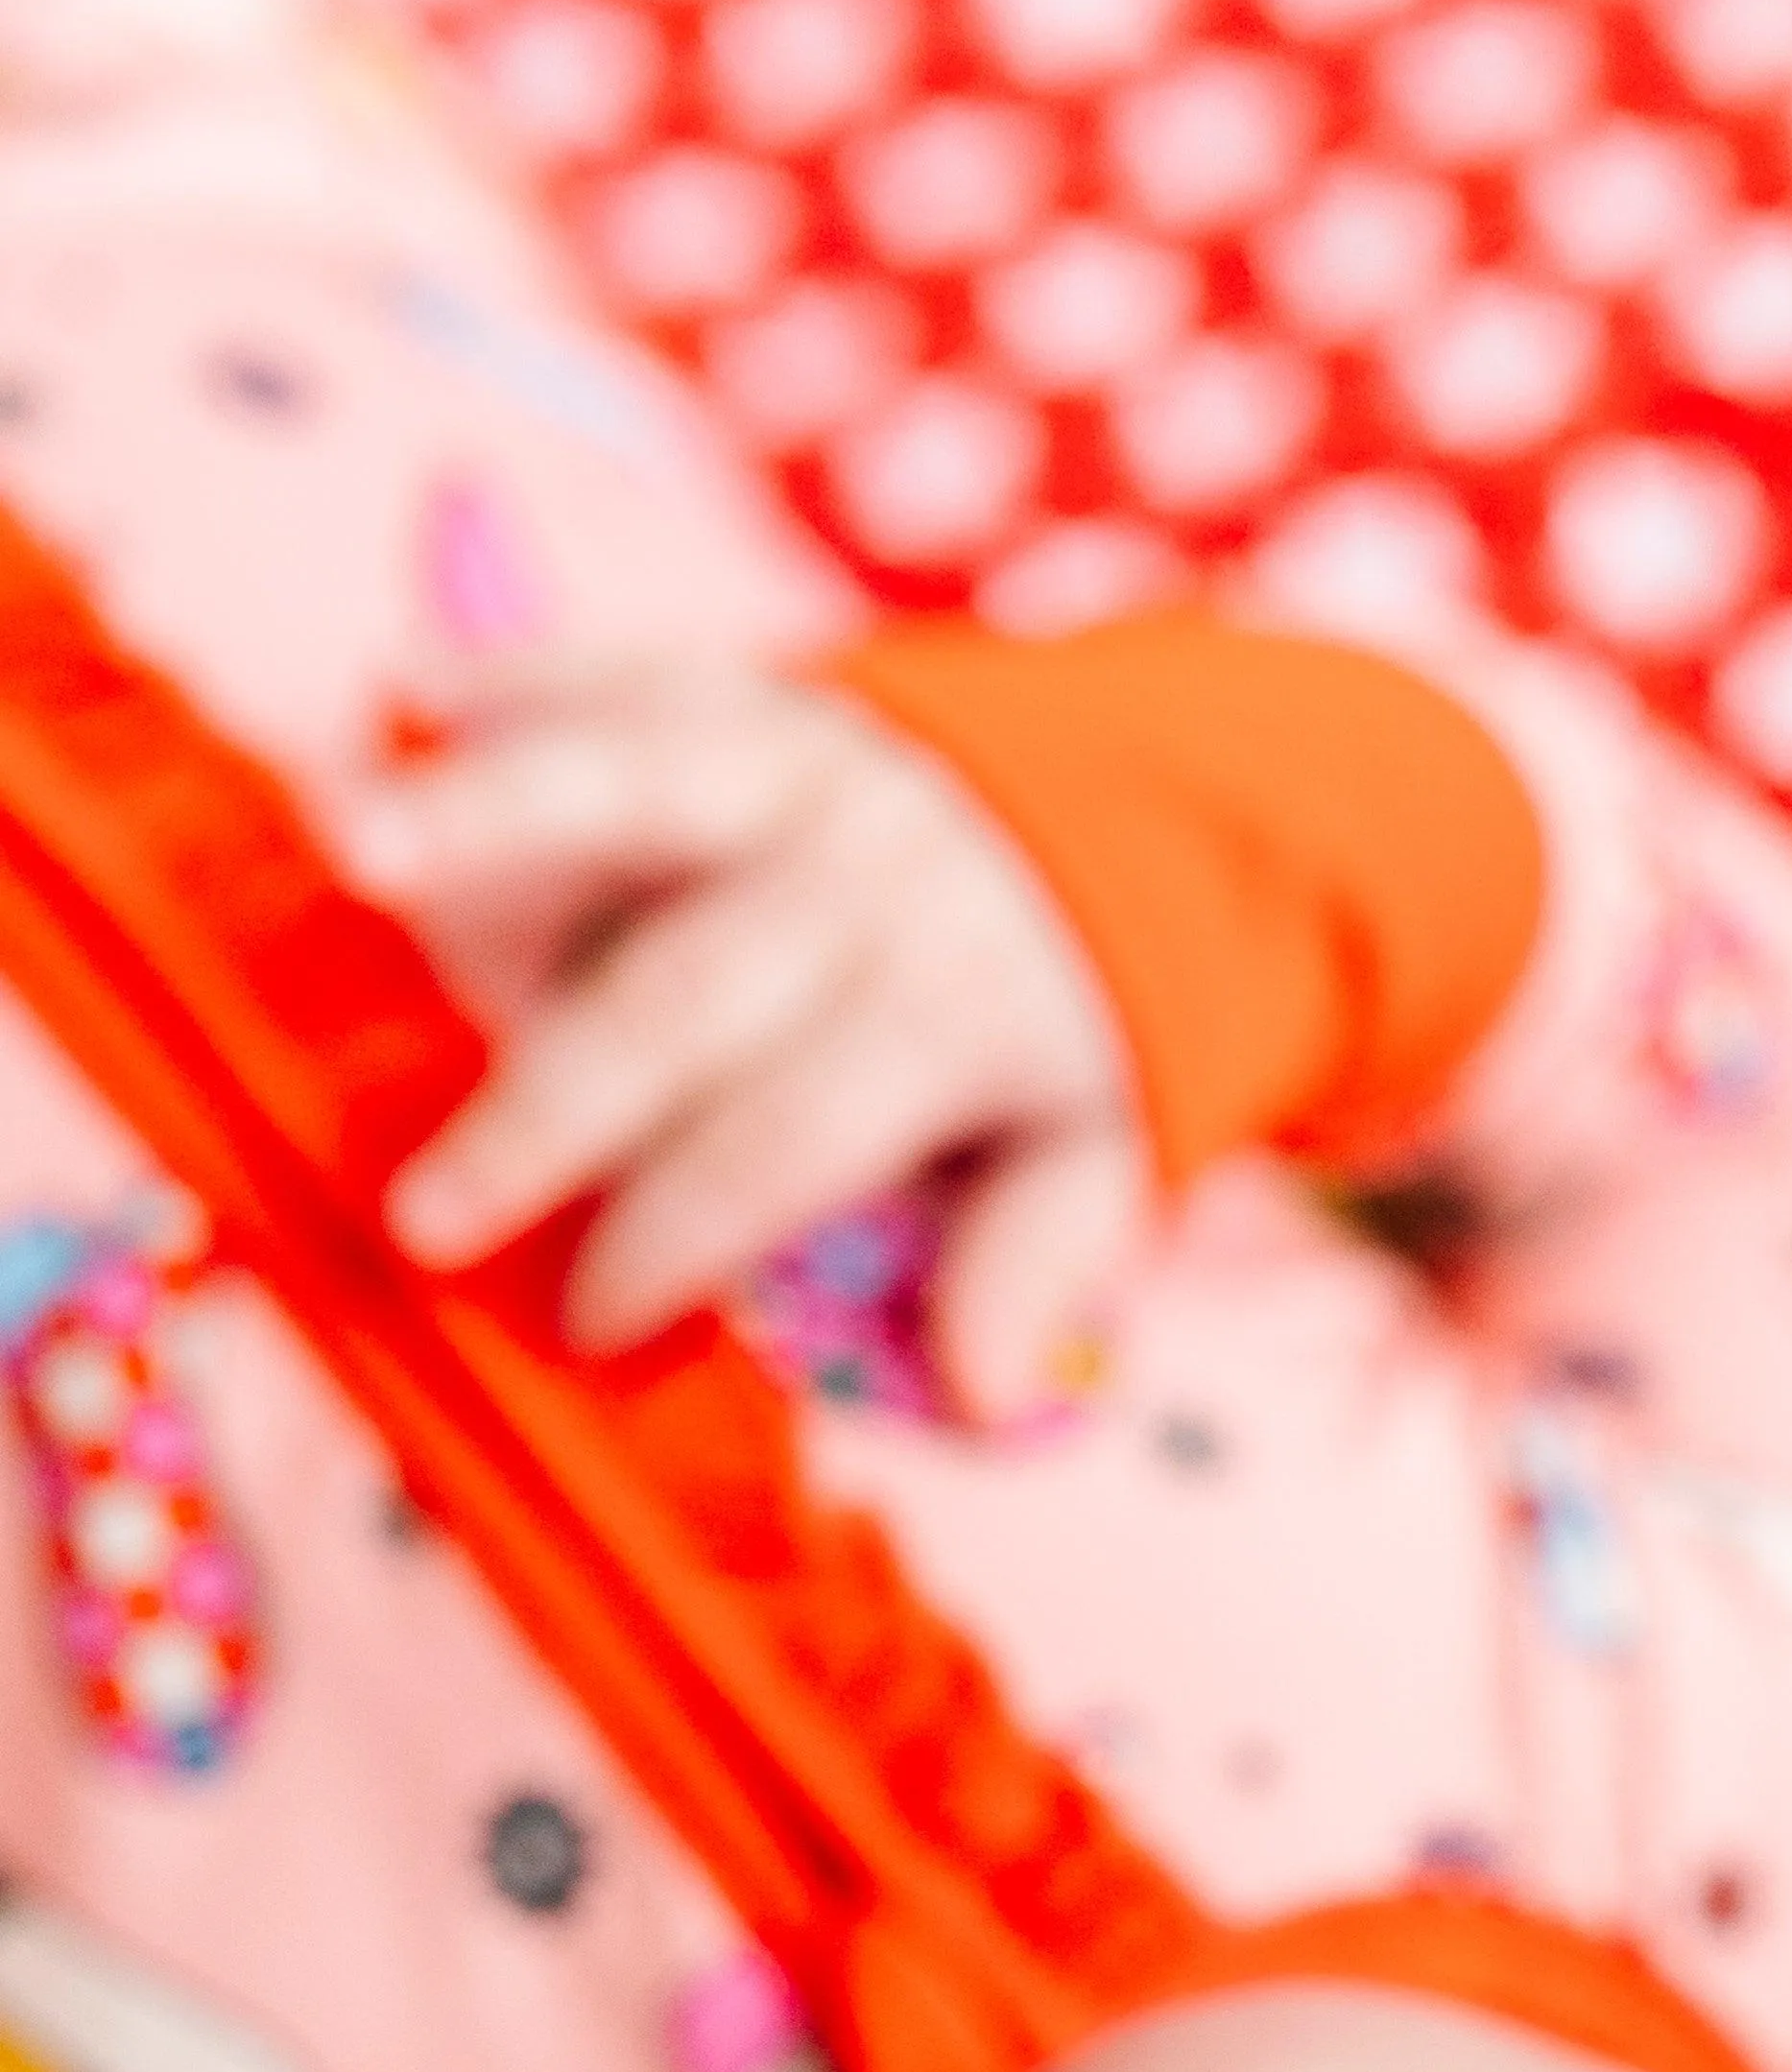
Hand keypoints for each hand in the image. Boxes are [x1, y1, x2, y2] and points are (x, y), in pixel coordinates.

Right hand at [350, 653, 1148, 1425]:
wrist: (1159, 809)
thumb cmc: (1076, 1020)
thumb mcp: (1103, 1154)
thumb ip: (1033, 1261)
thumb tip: (984, 1395)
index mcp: (948, 1016)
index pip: (783, 1144)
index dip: (677, 1238)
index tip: (587, 1321)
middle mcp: (866, 882)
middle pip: (679, 999)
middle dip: (545, 1111)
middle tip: (423, 1212)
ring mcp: (804, 767)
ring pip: (633, 785)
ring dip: (486, 813)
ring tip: (351, 850)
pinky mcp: (754, 689)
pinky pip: (626, 676)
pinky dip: (510, 677)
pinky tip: (397, 689)